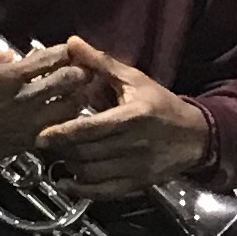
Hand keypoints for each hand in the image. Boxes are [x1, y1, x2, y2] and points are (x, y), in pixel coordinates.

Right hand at [0, 42, 100, 167]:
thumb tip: (10, 55)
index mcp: (6, 76)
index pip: (48, 60)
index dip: (63, 52)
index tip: (68, 50)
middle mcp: (22, 100)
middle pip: (66, 83)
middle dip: (78, 73)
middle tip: (83, 69)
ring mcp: (25, 123)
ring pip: (68, 110)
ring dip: (76, 99)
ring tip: (78, 93)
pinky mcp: (23, 143)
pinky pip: (55, 132)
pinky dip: (63, 122)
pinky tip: (63, 117)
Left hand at [30, 38, 209, 198]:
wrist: (195, 136)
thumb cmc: (160, 104)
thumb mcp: (134, 80)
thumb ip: (101, 63)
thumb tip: (71, 43)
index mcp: (133, 117)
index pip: (92, 129)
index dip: (63, 133)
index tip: (41, 136)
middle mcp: (135, 145)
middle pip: (87, 153)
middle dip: (61, 150)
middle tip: (43, 143)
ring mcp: (137, 168)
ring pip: (93, 174)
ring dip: (69, 167)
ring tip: (57, 155)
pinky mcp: (139, 184)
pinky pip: (105, 193)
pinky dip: (82, 191)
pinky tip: (66, 183)